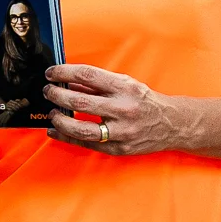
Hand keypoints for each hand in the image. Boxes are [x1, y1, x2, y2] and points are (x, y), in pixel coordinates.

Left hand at [42, 63, 189, 155]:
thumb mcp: (126, 84)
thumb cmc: (144, 101)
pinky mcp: (118, 148)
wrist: (172, 124)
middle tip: (48, 92)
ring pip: (81, 128)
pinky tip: (54, 131)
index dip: (64, 73)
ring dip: (60, 120)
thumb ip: (97, 84)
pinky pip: (86, 143)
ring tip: (52, 113)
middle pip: (80, 102)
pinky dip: (66, 137)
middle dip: (57, 96)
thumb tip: (67, 80)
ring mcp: (121, 131)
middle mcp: (123, 109)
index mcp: (125, 88)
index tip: (51, 73)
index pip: (87, 75)